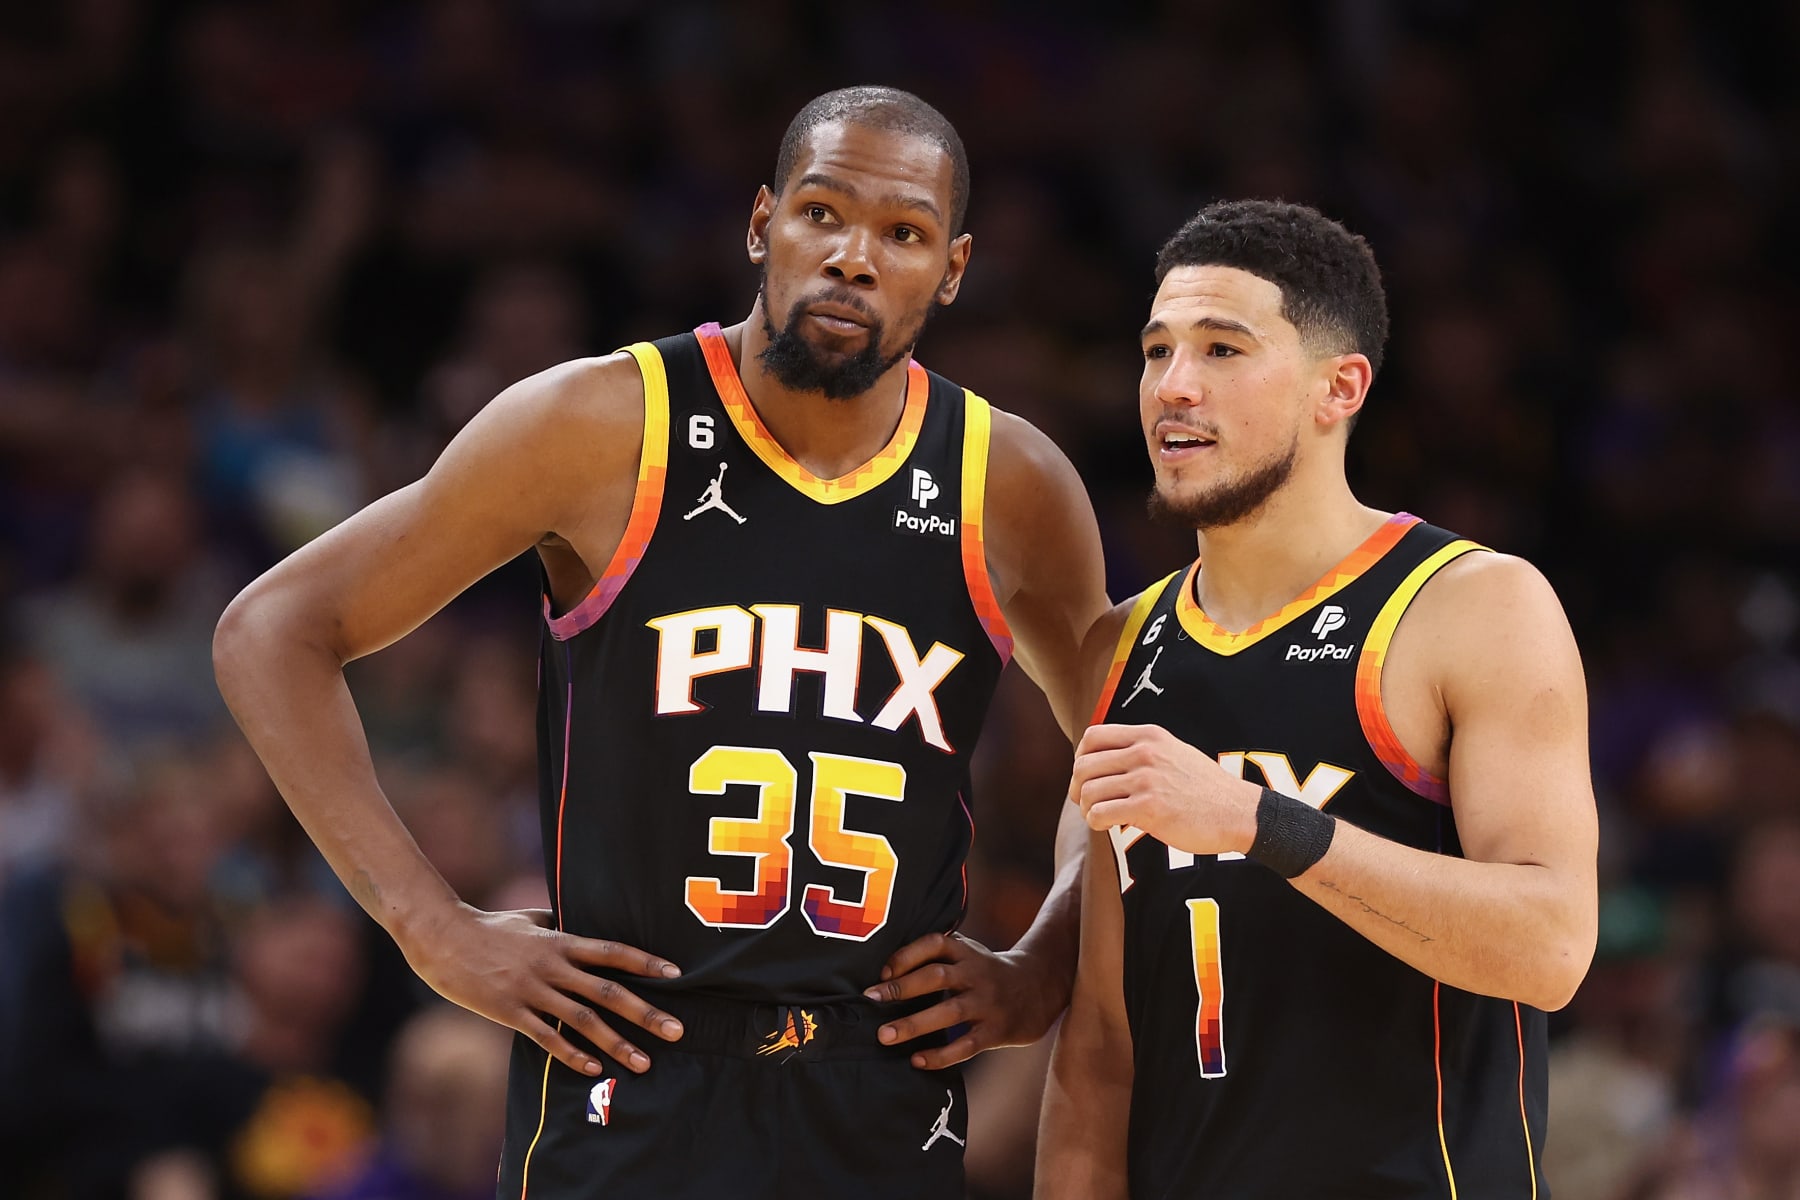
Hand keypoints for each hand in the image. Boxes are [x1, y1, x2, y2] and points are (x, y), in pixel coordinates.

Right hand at [399, 904, 683, 1075]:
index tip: (677, 974)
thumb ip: (558, 923)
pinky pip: (546, 1037)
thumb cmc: (487, 925)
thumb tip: (580, 920)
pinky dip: (572, 1054)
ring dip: (617, 1043)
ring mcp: (531, 990)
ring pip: (583, 1020)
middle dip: (646, 1013)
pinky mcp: (509, 1012)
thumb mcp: (529, 917)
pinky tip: (593, 1070)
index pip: (613, 952)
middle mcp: (552, 966)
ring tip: (644, 1062)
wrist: (441, 937)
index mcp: (560, 940)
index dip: (646, 962)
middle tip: (677, 1031)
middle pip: (608, 992)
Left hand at [861, 932, 1067, 1068]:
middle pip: (938, 976)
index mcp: (966, 951)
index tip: (882, 972)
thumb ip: (936, 955)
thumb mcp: (968, 953)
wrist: (1041, 987)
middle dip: (903, 988)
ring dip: (915, 1024)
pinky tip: (917, 1060)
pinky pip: (967, 1044)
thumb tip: (882, 969)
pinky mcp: (997, 1030)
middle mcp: (977, 973)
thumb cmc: (988, 972)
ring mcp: (988, 1002)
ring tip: (884, 1035)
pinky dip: (941, 1054)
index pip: (935, 943)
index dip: (907, 954)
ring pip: (950, 1012)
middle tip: (871, 999)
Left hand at [1072, 723, 1260, 855]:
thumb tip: (1106, 760)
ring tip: (1098, 816)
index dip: (1081, 758)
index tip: (1085, 776)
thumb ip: (1144, 750)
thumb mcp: (1174, 752)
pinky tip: (1107, 825)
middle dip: (1078, 787)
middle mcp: (1145, 753)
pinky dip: (1096, 822)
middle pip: (1084, 765)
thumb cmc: (1204, 788)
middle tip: (1084, 802)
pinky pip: (1100, 814)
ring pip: (1089, 791)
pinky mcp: (1149, 808)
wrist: (1237, 811)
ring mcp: (1147, 780)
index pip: (1093, 737)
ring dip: (1087, 808)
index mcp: (1149, 736)